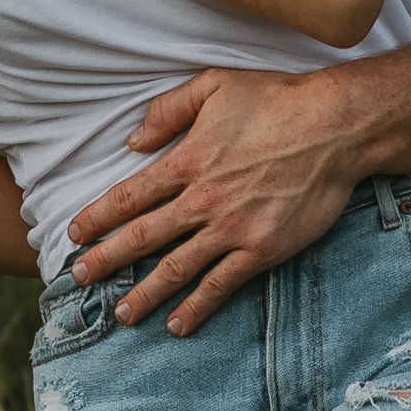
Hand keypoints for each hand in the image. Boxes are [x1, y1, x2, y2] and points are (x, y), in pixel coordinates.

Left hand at [69, 67, 370, 332]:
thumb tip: (132, 140)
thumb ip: (168, 110)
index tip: (74, 235)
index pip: (127, 197)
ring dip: (144, 295)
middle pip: (141, 237)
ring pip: (175, 269)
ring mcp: (231, 228)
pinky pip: (221, 285)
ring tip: (122, 315)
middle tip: (79, 280)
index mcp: (185, 161)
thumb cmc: (278, 99)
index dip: (96, 218)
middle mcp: (201, 200)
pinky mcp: (262, 248)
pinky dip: (197, 307)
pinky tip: (178, 325)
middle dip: (106, 262)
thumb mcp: (214, 85)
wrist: (336, 127)